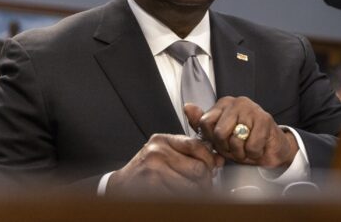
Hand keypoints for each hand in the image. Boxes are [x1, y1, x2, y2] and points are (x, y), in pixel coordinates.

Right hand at [106, 133, 223, 194]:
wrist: (121, 186)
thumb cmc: (145, 169)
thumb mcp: (166, 153)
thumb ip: (191, 152)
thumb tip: (218, 159)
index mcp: (163, 140)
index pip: (197, 146)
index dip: (209, 160)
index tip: (212, 168)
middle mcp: (158, 152)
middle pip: (198, 168)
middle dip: (205, 179)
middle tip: (205, 185)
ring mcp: (154, 170)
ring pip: (192, 185)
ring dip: (197, 192)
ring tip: (193, 192)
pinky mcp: (152, 187)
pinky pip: (180, 196)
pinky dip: (186, 199)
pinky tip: (181, 197)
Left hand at [185, 97, 297, 168]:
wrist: (269, 149)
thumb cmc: (243, 141)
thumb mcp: (217, 136)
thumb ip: (201, 123)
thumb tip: (187, 106)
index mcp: (223, 104)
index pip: (205, 123)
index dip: (212, 140)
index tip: (221, 141)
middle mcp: (237, 102)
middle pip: (219, 133)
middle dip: (227, 147)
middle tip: (236, 146)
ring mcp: (252, 109)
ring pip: (235, 140)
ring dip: (241, 152)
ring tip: (247, 147)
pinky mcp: (265, 119)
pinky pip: (251, 146)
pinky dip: (254, 153)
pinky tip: (258, 147)